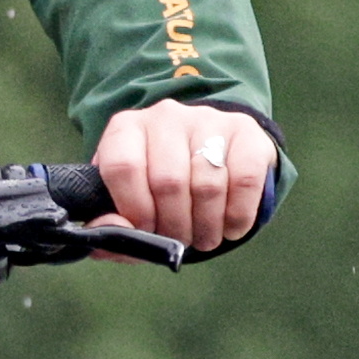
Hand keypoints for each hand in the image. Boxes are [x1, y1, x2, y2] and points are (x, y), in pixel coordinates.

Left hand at [94, 100, 278, 254]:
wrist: (212, 151)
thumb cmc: (160, 185)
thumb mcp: (129, 199)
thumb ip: (112, 224)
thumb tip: (112, 234)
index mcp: (127, 128)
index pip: (122, 167)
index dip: (134, 209)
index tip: (146, 231)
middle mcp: (166, 116)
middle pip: (168, 182)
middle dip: (174, 226)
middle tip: (180, 242)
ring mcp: (208, 120)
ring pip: (207, 186)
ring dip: (206, 226)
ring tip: (204, 238)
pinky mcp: (246, 131)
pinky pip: (244, 181)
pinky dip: (237, 215)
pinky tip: (231, 227)